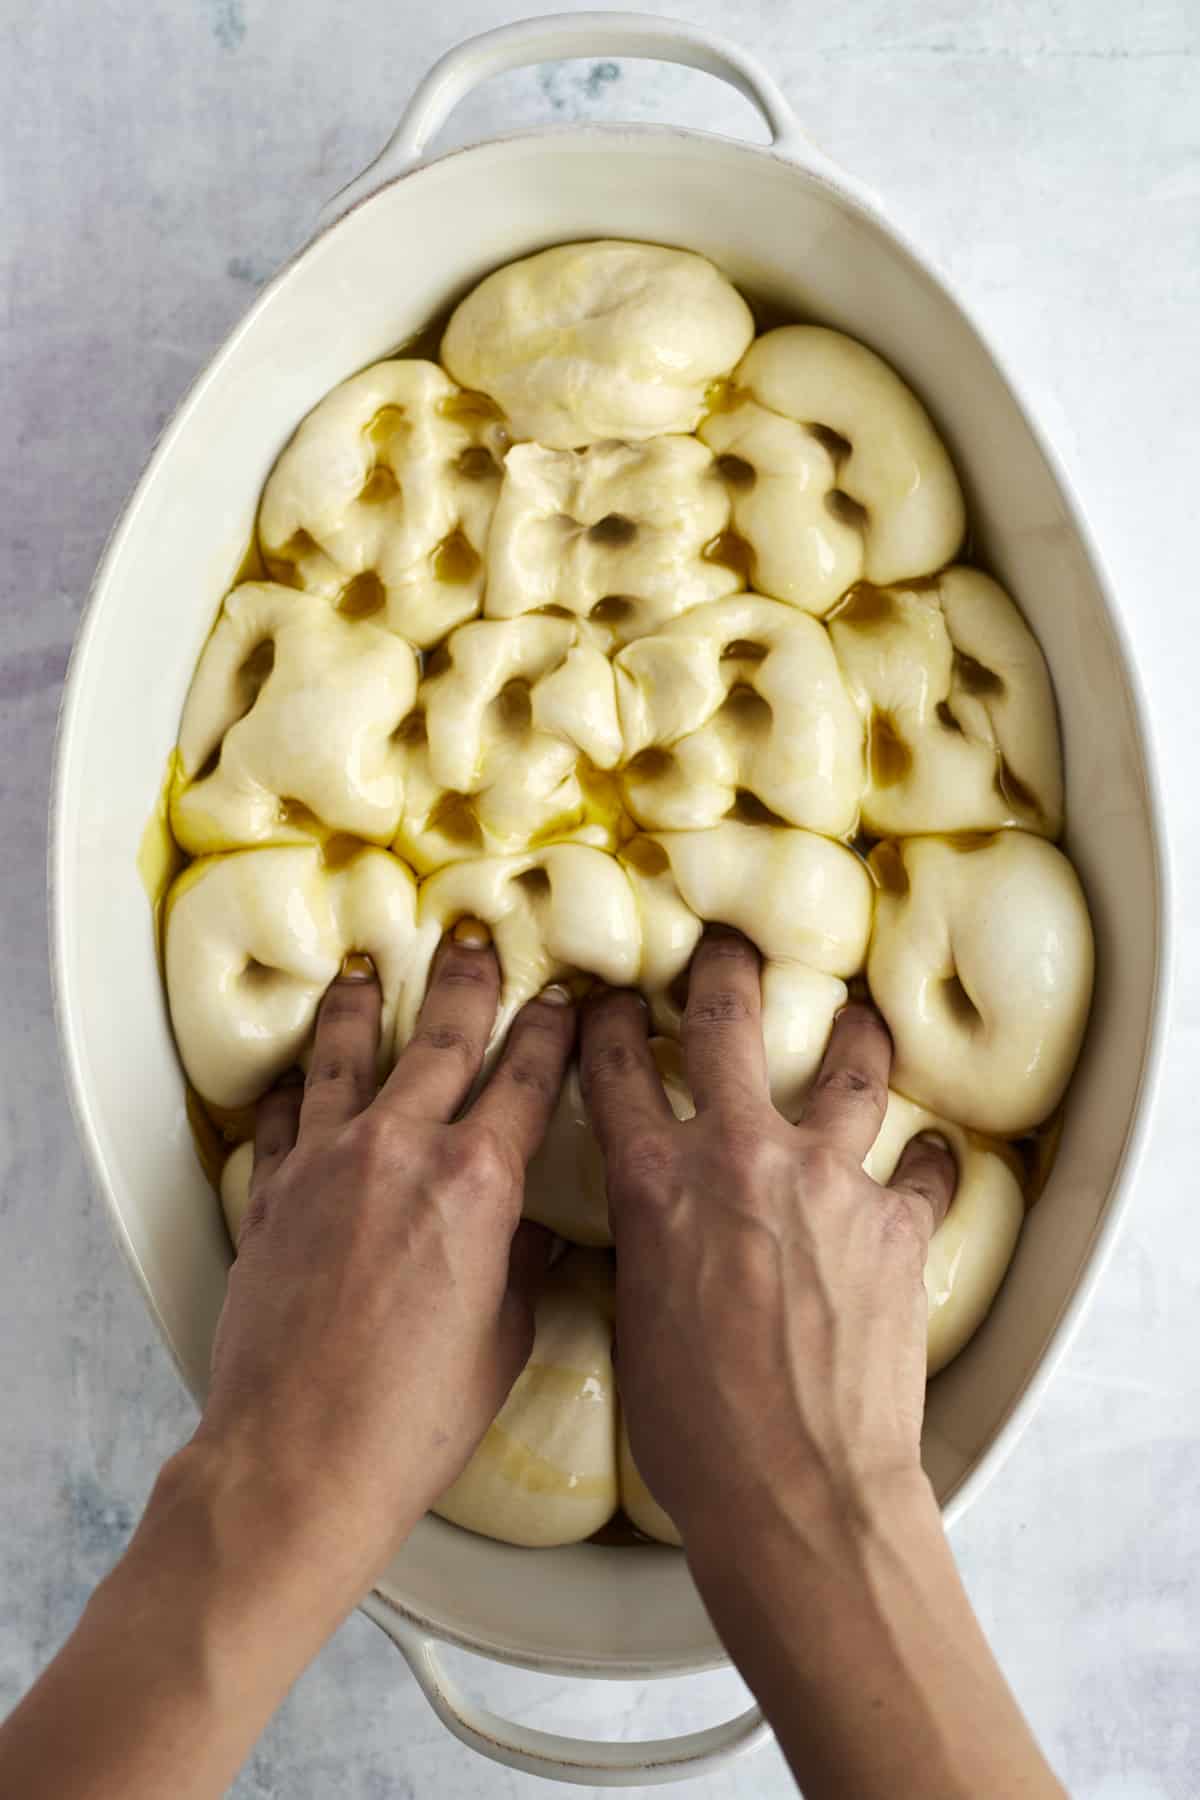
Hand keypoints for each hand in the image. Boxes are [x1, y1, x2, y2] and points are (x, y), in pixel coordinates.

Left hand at [195, 927, 575, 1587]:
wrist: (297, 1459)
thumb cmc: (413, 1417)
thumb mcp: (503, 1339)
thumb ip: (522, 1267)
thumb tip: (536, 1236)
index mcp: (476, 1181)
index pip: (527, 1076)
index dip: (551, 1030)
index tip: (565, 997)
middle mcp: (400, 1150)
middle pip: (442, 1038)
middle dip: (468, 981)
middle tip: (476, 939)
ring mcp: (325, 1166)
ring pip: (347, 1057)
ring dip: (363, 1006)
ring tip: (366, 970)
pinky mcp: (270, 1198)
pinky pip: (282, 1122)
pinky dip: (292, 1093)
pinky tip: (296, 1079)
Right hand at [580, 928, 955, 1547]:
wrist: (798, 1491)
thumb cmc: (699, 1433)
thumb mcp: (634, 1326)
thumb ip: (648, 1251)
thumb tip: (654, 1233)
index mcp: (656, 1185)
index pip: (615, 1073)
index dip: (605, 1023)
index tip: (606, 997)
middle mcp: (739, 1157)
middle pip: (728, 1024)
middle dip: (725, 970)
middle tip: (729, 943)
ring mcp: (826, 1180)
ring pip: (849, 1070)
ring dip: (856, 1037)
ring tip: (862, 1017)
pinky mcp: (896, 1223)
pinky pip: (925, 1171)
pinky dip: (929, 1164)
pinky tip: (936, 1153)